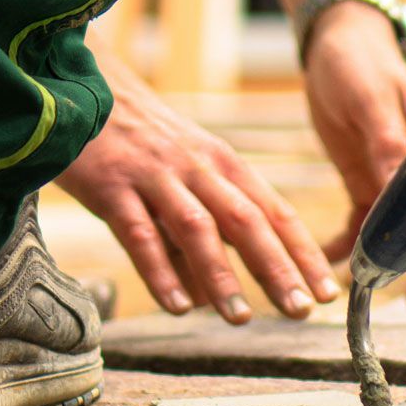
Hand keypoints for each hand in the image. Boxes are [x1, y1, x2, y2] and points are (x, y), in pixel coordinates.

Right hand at [57, 51, 339, 320]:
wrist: (77, 86)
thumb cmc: (137, 140)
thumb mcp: (182, 174)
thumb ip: (200, 230)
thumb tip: (209, 295)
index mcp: (223, 164)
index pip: (275, 212)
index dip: (303, 253)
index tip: (327, 291)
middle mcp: (197, 168)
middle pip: (247, 221)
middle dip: (277, 268)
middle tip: (301, 310)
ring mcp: (155, 175)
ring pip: (198, 228)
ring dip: (222, 275)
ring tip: (241, 318)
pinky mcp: (112, 184)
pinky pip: (140, 233)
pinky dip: (160, 271)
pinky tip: (177, 305)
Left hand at [302, 2, 405, 305]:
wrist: (336, 44)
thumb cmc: (359, 63)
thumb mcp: (370, 99)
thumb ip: (387, 143)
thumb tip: (400, 189)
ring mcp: (392, 178)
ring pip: (397, 232)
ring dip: (387, 263)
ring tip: (369, 293)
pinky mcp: (366, 179)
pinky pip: (363, 222)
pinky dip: (349, 243)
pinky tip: (329, 260)